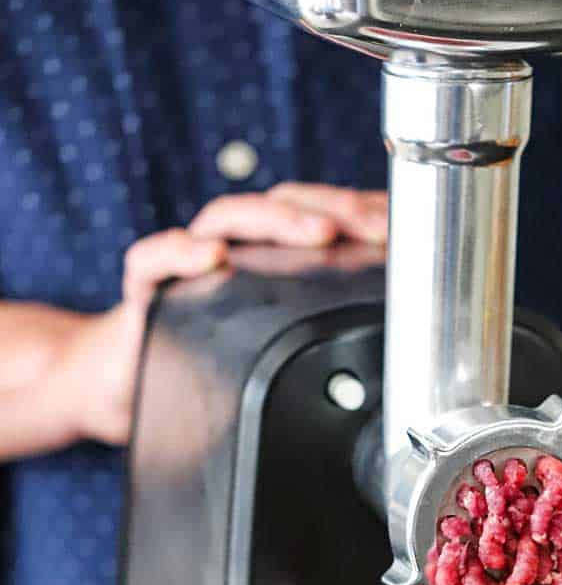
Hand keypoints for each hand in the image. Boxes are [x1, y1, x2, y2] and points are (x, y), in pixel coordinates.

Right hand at [59, 184, 388, 446]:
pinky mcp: (147, 282)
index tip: (403, 227)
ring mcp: (190, 257)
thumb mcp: (284, 345)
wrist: (133, 379)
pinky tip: (211, 256)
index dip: (362, 215)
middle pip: (286, 205)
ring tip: (318, 232)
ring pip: (231, 217)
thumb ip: (330, 330)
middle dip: (335, 209)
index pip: (322, 214)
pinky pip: (155, 257)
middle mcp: (235, 243)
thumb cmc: (216, 357)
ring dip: (277, 219)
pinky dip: (181, 251)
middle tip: (374, 226)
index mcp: (273, 252)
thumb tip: (404, 345)